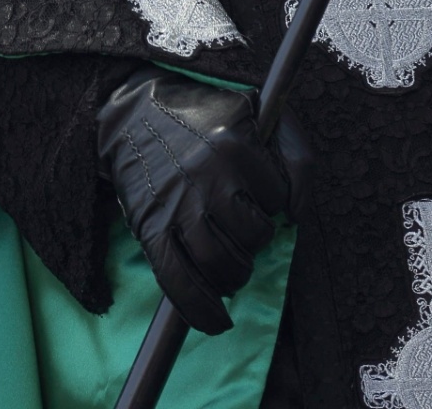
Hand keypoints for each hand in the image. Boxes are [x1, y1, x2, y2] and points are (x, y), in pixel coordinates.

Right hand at [96, 65, 312, 333]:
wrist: (133, 110)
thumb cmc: (204, 112)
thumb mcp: (259, 112)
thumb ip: (295, 154)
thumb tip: (298, 213)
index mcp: (235, 144)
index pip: (276, 196)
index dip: (272, 199)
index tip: (258, 191)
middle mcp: (206, 175)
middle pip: (252, 235)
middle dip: (256, 241)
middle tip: (247, 234)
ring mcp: (177, 205)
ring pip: (221, 264)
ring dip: (235, 275)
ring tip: (234, 265)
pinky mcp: (150, 228)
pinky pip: (179, 282)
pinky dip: (201, 310)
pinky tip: (217, 320)